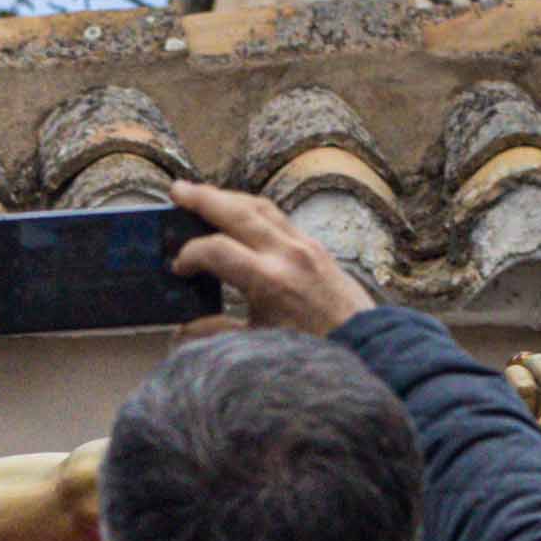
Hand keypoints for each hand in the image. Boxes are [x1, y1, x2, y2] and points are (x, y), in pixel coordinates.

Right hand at [166, 179, 377, 336]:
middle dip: (203, 199)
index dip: (190, 255)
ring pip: (260, 207)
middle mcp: (287, 254)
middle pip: (237, 212)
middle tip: (177, 191)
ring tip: (203, 194)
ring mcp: (304, 245)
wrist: (364, 343)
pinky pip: (278, 217)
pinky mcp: (315, 245)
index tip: (178, 268)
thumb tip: (182, 330)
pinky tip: (239, 213)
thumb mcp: (257, 342)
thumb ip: (216, 331)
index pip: (216, 250)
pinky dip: (252, 210)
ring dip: (228, 197)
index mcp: (269, 280)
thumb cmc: (312, 348)